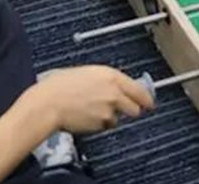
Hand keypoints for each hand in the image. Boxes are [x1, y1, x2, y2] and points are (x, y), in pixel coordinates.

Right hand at [33, 66, 154, 132]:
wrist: (49, 103)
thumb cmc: (61, 84)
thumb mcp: (87, 72)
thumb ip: (106, 79)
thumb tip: (114, 84)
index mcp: (111, 76)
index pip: (139, 89)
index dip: (146, 98)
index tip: (149, 102)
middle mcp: (114, 93)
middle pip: (135, 108)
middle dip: (130, 109)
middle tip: (121, 108)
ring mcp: (108, 110)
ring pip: (118, 118)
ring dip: (111, 116)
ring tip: (94, 109)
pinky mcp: (100, 125)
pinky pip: (105, 126)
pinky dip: (100, 124)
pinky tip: (87, 116)